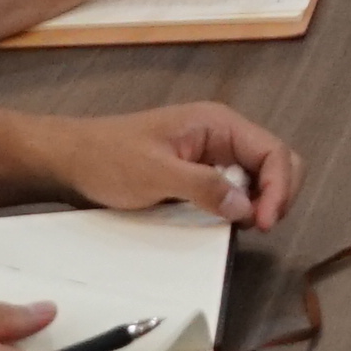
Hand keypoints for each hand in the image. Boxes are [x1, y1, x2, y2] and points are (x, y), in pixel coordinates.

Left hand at [44, 101, 299, 230]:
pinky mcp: (201, 173)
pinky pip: (235, 188)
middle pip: (275, 162)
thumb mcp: (155, 173)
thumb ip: (204, 187)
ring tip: (243, 226)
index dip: (279, 187)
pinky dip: (241, 206)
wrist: (71, 160)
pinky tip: (227, 221)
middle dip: (277, 194)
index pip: (273, 151)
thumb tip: (246, 208)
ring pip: (259, 177)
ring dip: (260, 202)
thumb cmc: (109, 159)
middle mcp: (223, 135)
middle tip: (259, 226)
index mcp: (218, 123)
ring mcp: (213, 154)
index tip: (264, 223)